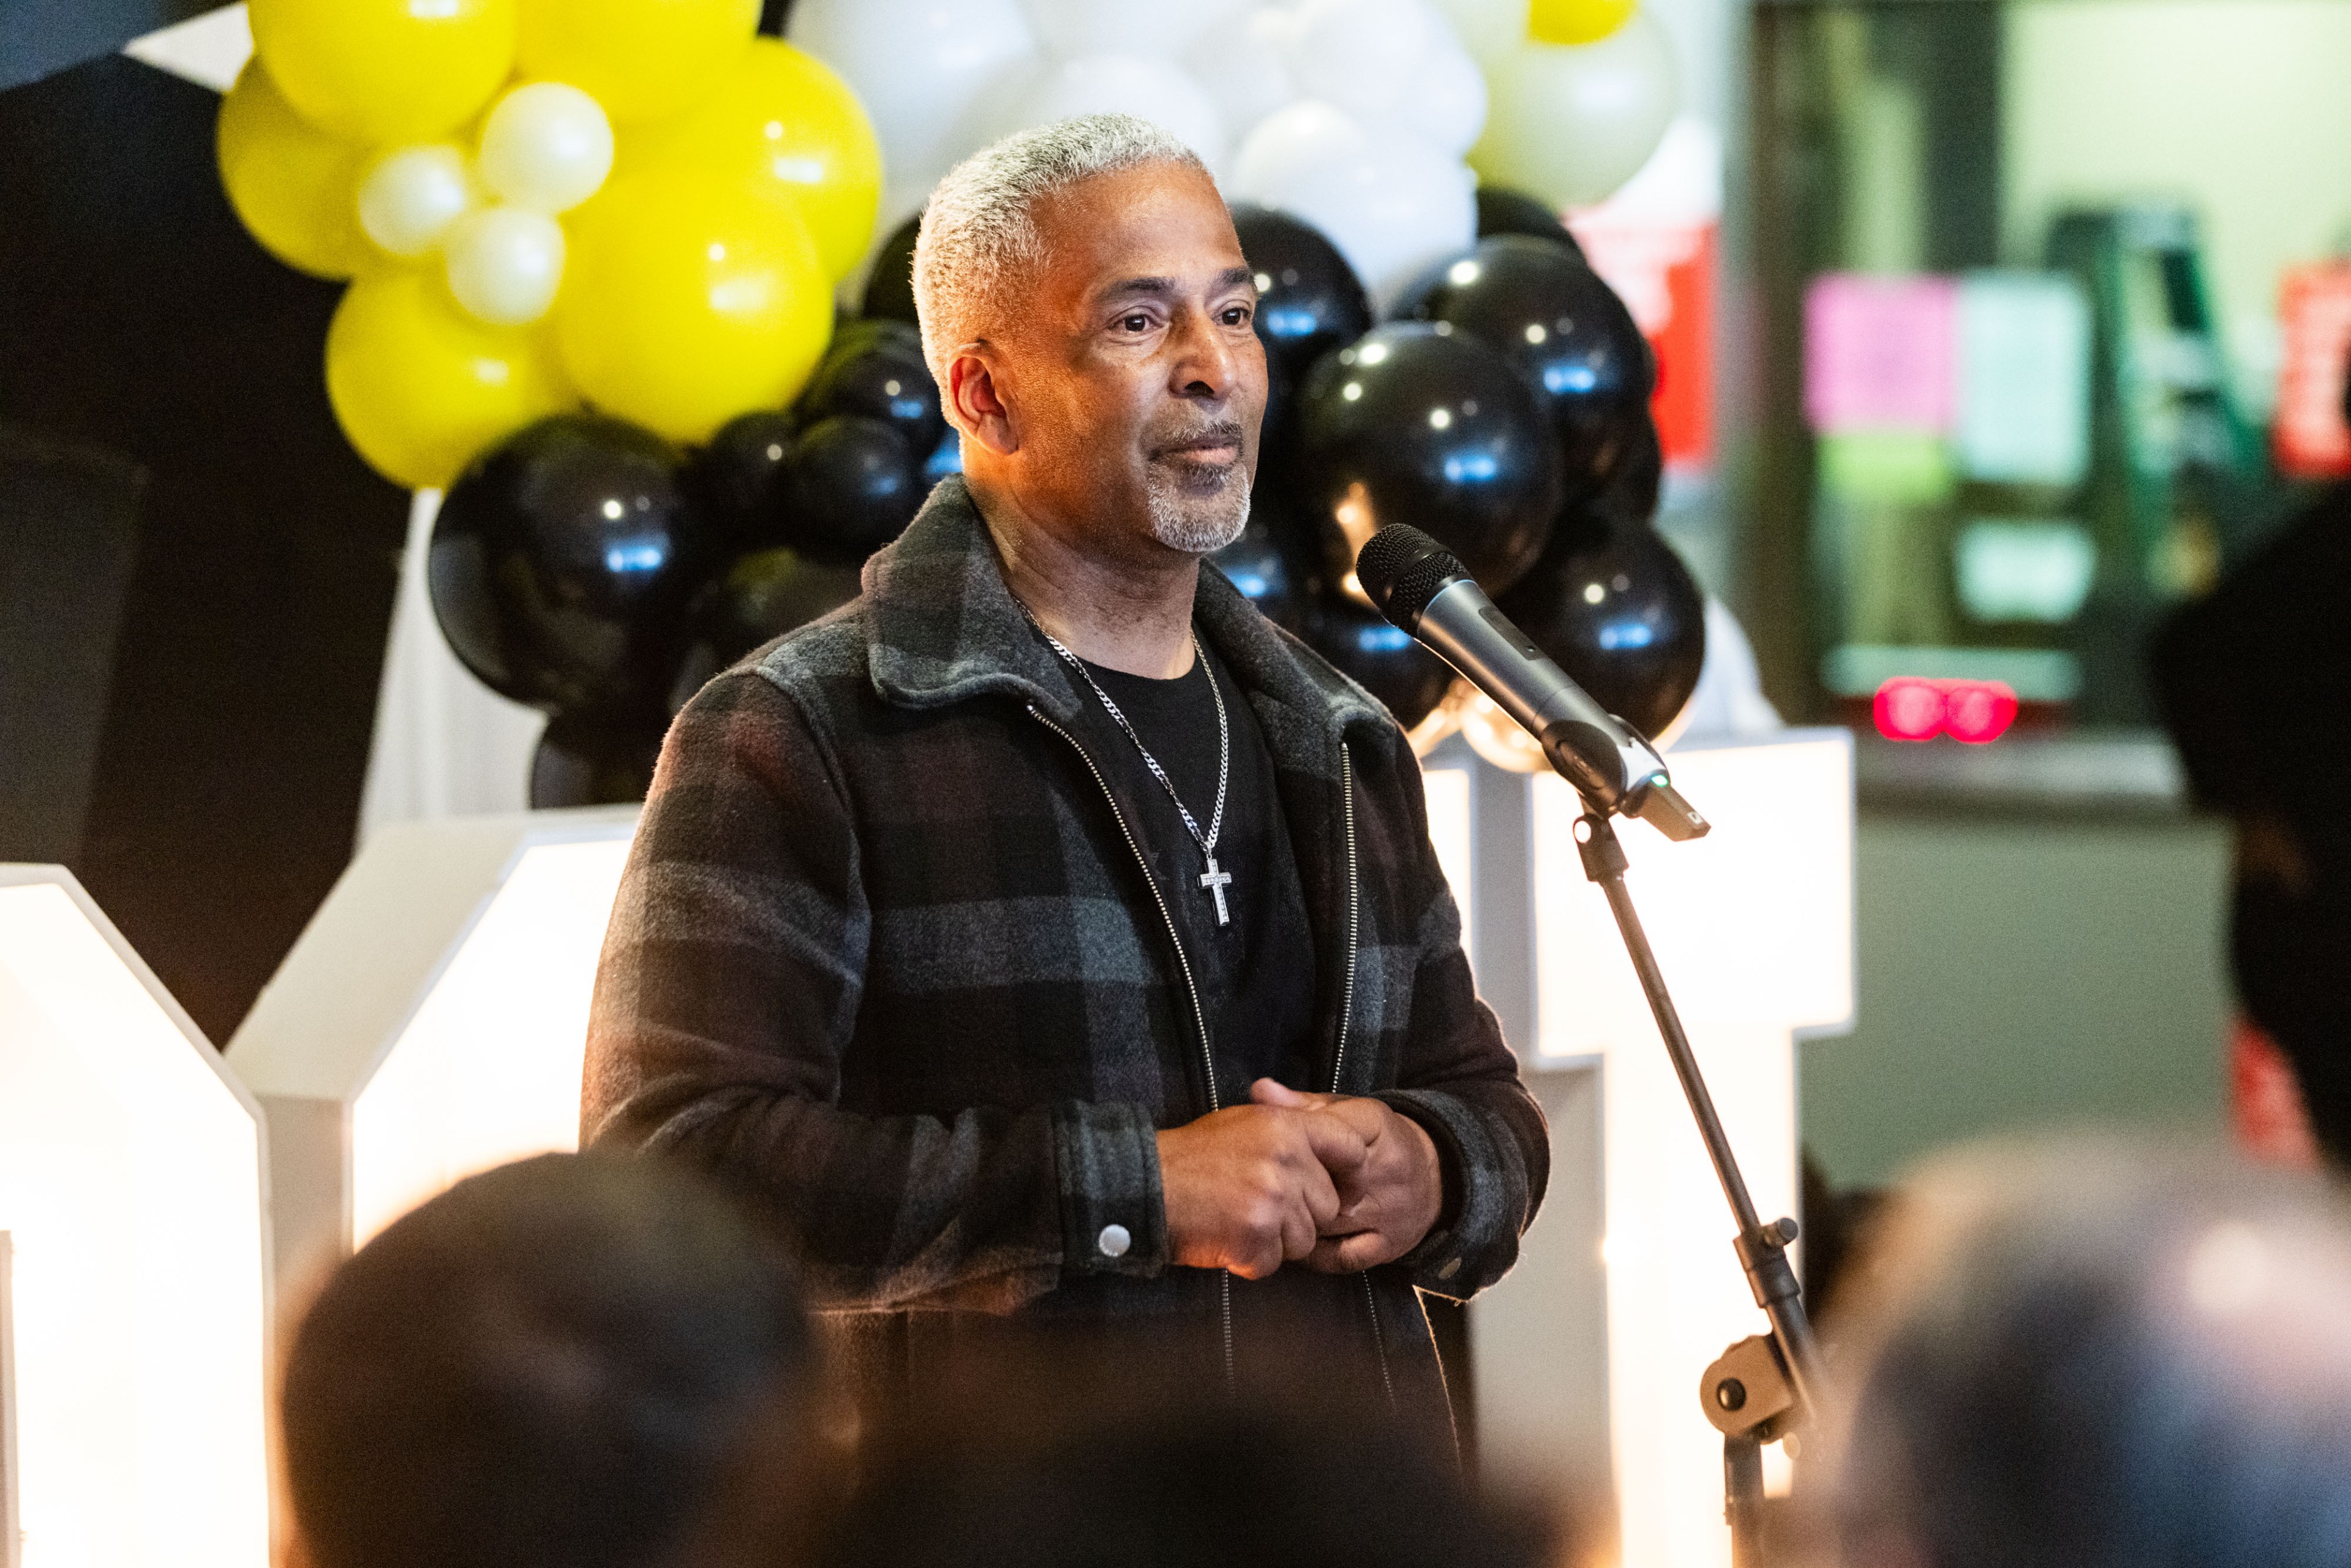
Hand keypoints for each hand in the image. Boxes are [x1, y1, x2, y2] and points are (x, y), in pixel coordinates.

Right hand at [1156, 1104, 1370, 1278]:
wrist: (1147, 1187)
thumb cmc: (1193, 1156)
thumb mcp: (1244, 1122)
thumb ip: (1290, 1126)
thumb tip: (1335, 1141)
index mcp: (1287, 1128)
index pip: (1351, 1149)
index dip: (1348, 1171)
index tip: (1337, 1183)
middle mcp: (1286, 1163)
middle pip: (1327, 1206)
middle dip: (1301, 1214)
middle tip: (1259, 1204)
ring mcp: (1272, 1203)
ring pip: (1305, 1240)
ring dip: (1277, 1240)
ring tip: (1239, 1220)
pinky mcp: (1255, 1240)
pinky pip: (1274, 1262)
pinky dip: (1251, 1259)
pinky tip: (1226, 1238)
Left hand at [1249, 1080, 1443, 1272]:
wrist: (1437, 1176)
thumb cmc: (1377, 1141)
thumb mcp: (1346, 1111)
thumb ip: (1302, 1104)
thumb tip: (1259, 1090)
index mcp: (1374, 1126)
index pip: (1324, 1133)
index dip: (1290, 1147)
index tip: (1269, 1154)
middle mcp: (1386, 1169)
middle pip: (1321, 1182)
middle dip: (1287, 1188)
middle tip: (1260, 1191)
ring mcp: (1389, 1212)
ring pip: (1327, 1223)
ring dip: (1295, 1222)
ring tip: (1272, 1217)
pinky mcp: (1389, 1245)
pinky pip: (1341, 1258)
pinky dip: (1314, 1254)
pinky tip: (1299, 1242)